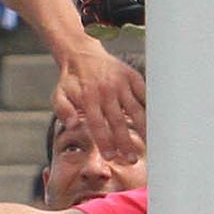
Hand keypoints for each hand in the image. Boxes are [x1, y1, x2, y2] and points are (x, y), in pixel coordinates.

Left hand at [54, 39, 145, 162]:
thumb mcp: (58, 95)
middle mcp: (106, 90)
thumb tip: (73, 125)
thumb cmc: (71, 81)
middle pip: (118, 121)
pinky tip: (155, 123)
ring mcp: (121, 82)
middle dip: (125, 142)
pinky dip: (150, 109)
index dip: (105, 142)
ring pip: (135, 110)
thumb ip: (63, 111)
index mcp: (88, 97)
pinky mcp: (132, 76)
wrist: (82, 54)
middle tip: (132, 159)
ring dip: (142, 129)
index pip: (98, 125)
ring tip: (148, 144)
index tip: (112, 157)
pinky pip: (145, 94)